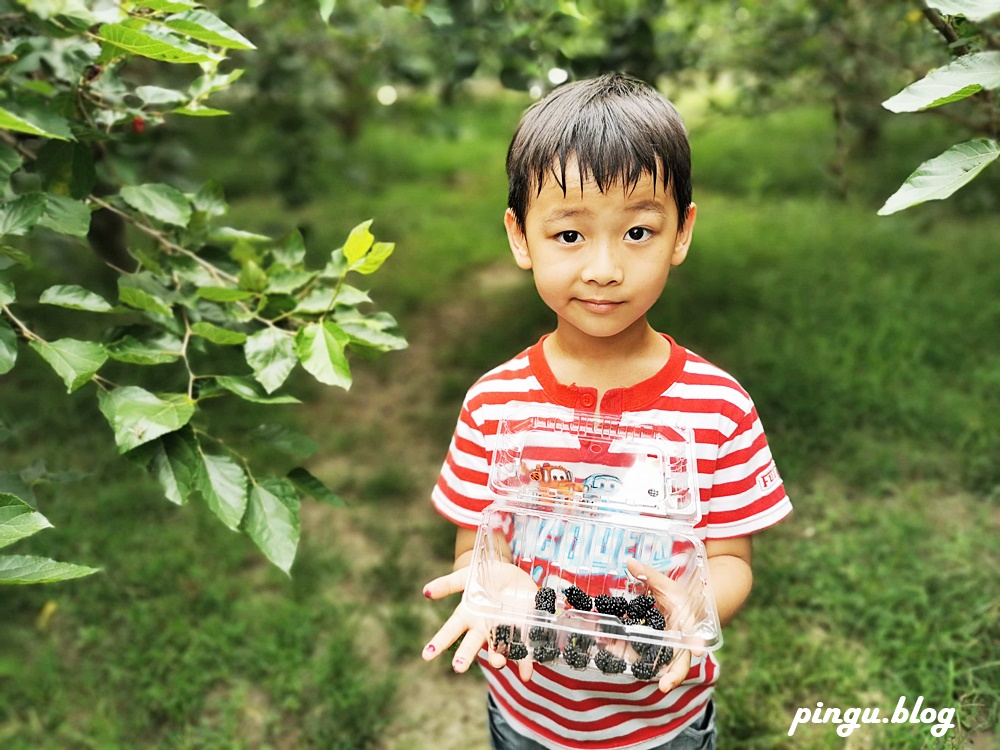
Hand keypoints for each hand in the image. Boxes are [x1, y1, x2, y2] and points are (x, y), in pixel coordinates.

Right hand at [422, 561, 537, 681]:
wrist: (511, 576)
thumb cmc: (485, 577)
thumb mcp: (466, 576)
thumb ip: (448, 584)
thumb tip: (426, 591)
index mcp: (467, 616)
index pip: (450, 631)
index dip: (438, 643)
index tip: (426, 655)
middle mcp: (483, 628)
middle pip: (472, 644)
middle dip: (465, 656)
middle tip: (458, 668)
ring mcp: (501, 631)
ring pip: (497, 650)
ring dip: (496, 658)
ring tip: (497, 663)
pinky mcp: (521, 631)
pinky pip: (521, 650)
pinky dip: (524, 663)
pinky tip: (526, 673)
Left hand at [626, 557, 705, 692]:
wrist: (680, 609)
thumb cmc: (675, 597)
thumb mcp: (665, 584)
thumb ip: (648, 575)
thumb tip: (629, 561)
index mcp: (686, 623)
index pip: (694, 634)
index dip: (695, 642)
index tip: (696, 650)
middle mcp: (679, 642)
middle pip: (681, 663)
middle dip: (674, 676)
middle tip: (664, 687)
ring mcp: (666, 651)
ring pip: (659, 665)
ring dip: (643, 668)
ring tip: (623, 666)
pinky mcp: (652, 653)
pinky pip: (640, 658)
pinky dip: (625, 656)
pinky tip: (608, 650)